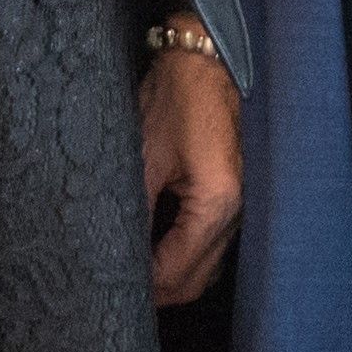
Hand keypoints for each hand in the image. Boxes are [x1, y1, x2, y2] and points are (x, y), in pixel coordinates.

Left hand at [140, 31, 242, 304]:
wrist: (208, 59)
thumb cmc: (178, 98)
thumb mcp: (145, 156)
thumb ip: (135, 213)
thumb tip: (118, 255)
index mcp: (215, 205)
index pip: (175, 274)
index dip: (142, 289)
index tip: (110, 290)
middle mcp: (236, 214)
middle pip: (195, 282)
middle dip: (158, 292)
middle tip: (117, 288)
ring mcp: (241, 207)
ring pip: (205, 267)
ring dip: (173, 275)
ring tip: (134, 270)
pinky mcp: (236, 196)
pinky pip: (212, 245)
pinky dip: (186, 254)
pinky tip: (158, 247)